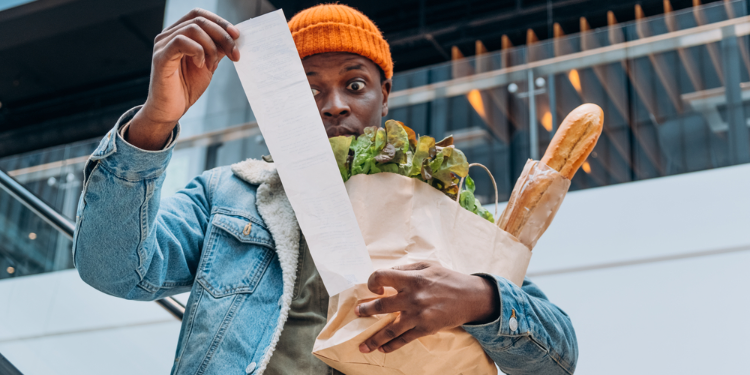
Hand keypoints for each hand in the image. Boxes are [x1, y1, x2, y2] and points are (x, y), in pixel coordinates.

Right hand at [128, 8, 240, 149]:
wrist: (171, 110)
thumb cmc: (186, 87)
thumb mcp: (209, 64)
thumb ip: (217, 49)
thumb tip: (234, 37)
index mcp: (179, 34)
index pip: (199, 15)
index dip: (220, 21)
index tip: (237, 36)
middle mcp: (168, 35)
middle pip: (199, 20)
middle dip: (222, 35)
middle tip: (235, 54)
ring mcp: (162, 45)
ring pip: (193, 29)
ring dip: (211, 47)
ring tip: (213, 66)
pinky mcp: (160, 57)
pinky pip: (181, 42)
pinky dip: (198, 51)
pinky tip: (201, 65)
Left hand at [355, 262, 499, 353]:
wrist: (471, 297)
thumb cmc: (448, 279)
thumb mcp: (427, 266)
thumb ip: (406, 269)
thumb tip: (387, 275)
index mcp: (411, 278)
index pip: (381, 276)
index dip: (372, 282)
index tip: (374, 288)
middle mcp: (412, 297)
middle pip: (380, 306)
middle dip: (366, 310)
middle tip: (358, 313)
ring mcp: (418, 314)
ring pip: (390, 329)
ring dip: (374, 338)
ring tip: (363, 345)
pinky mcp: (425, 328)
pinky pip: (404, 339)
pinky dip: (391, 346)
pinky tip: (383, 349)